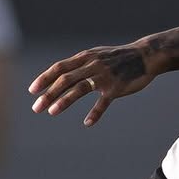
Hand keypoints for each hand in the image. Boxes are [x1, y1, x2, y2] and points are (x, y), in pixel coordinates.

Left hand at [29, 42, 154, 126]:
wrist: (145, 55)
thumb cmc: (119, 58)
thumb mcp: (97, 55)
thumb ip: (80, 64)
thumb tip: (60, 74)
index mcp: (85, 58)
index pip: (59, 67)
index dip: (44, 79)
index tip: (32, 91)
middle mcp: (92, 65)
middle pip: (65, 79)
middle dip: (49, 94)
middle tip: (36, 108)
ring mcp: (104, 76)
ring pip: (80, 88)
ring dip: (64, 101)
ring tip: (51, 112)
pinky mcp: (117, 87)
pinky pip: (103, 102)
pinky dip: (95, 113)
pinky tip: (87, 123)